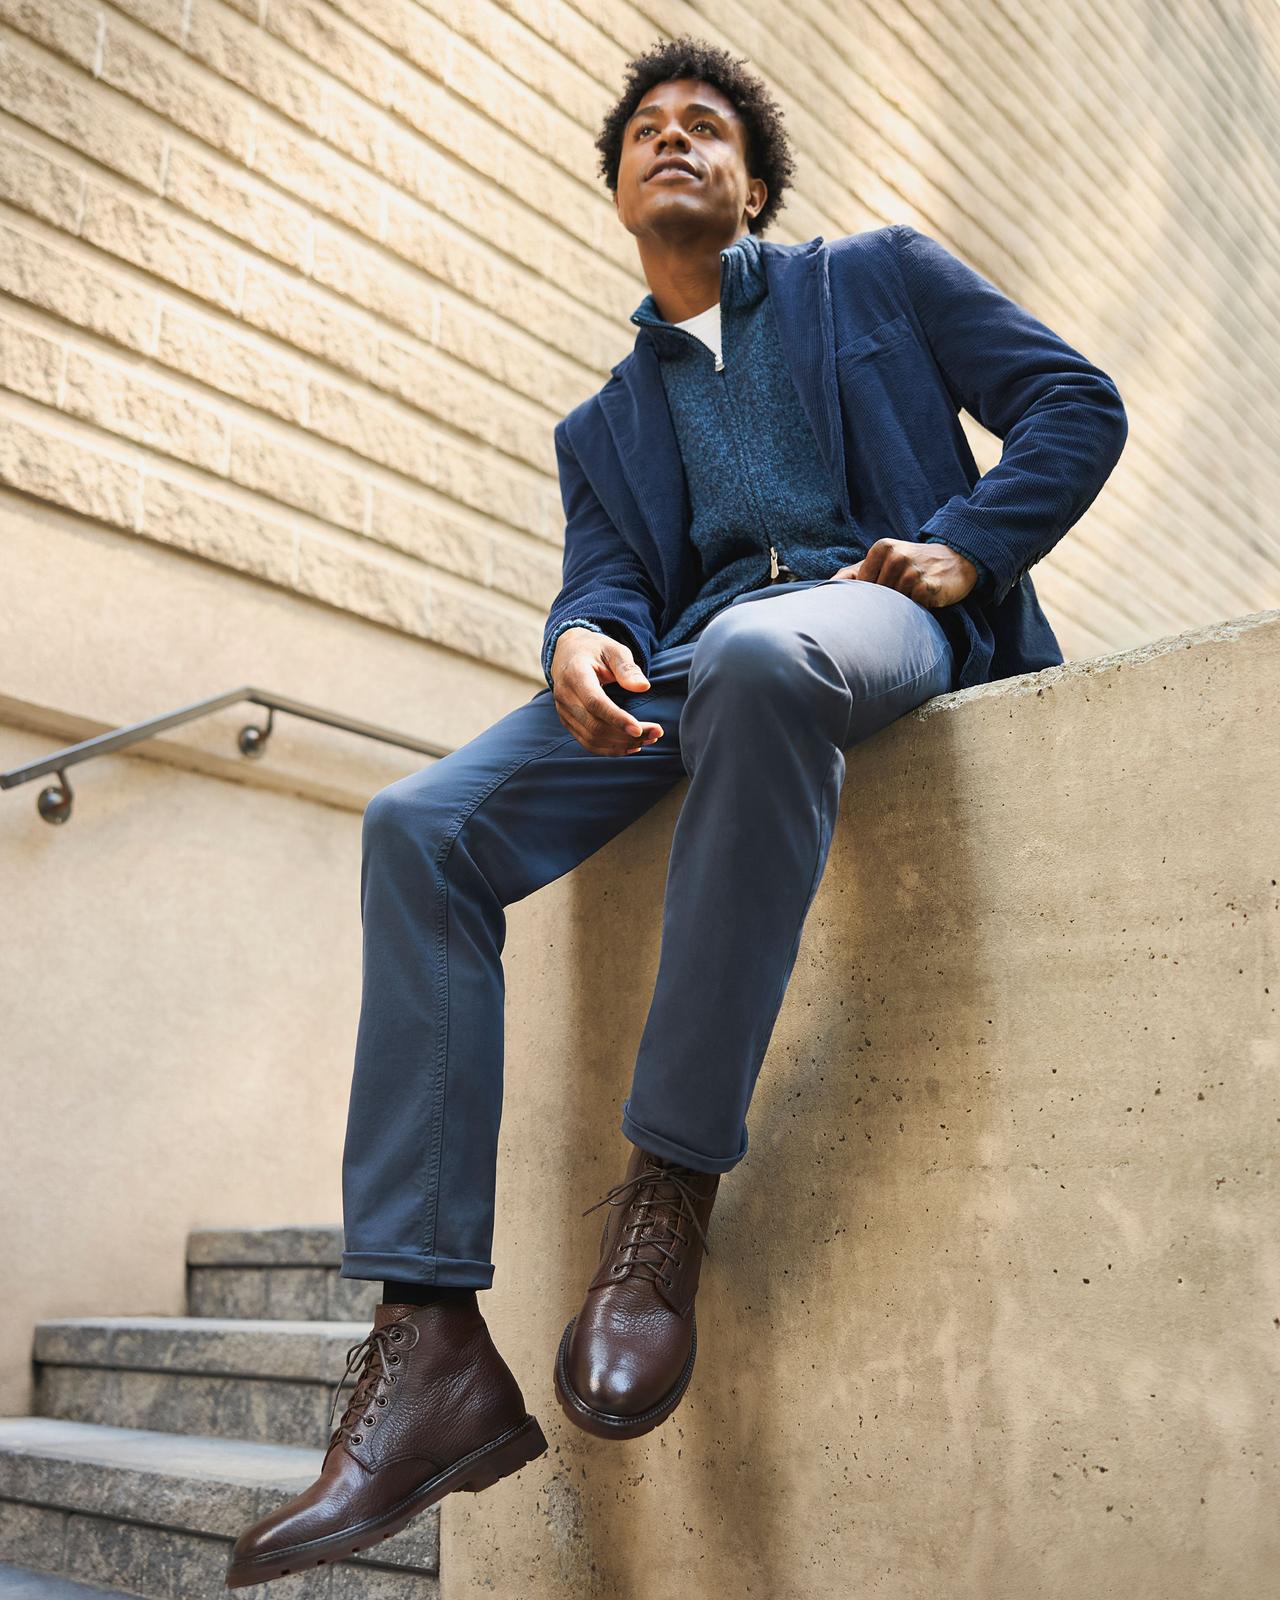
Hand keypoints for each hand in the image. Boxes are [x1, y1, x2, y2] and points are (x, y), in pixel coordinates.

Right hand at [550, 629, 664, 754]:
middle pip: (594, 726)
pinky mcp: (568, 722)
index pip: (594, 703)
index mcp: (575, 674)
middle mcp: (565, 696)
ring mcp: (564, 712)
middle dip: (626, 735)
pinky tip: (631, 746)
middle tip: (656, 733)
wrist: (568, 653)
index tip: (640, 728)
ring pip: (592, 739)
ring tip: (649, 739)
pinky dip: (610, 749)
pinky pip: (587, 743)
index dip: (616, 718)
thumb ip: (627, 667)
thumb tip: (643, 687)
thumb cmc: (595, 650)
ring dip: (622, 744)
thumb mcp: (613, 649)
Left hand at [830, 538, 977, 607]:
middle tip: (904, 595)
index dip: (872, 596)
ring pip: (893, 604)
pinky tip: (927, 597)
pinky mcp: (927, 587)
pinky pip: (912, 609)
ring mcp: (912, 571)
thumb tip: (826, 585)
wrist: (957, 560)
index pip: (862, 586)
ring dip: (904, 606)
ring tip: (916, 594)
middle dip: (887, 603)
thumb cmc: (915, 564)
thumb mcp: (886, 559)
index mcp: (882, 548)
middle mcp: (896, 557)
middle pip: (876, 597)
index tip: (886, 592)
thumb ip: (856, 572)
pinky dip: (918, 608)